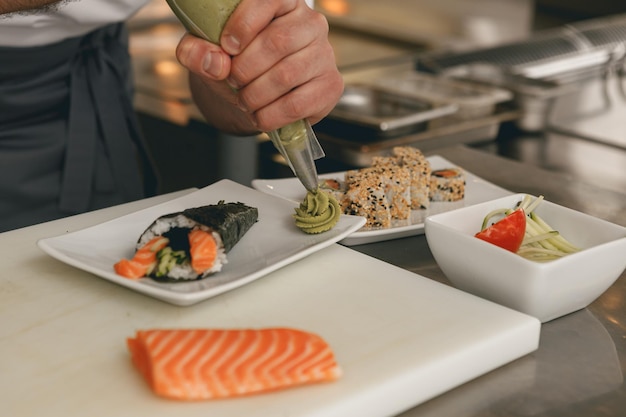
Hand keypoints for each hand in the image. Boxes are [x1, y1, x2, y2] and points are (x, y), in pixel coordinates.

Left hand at [175, 0, 342, 134]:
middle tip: (233, 80)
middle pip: (277, 42)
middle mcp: (311, 23)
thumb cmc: (236, 65)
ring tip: (245, 100)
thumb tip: (215, 62)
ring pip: (287, 75)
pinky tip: (261, 115)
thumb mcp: (207, 53)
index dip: (244, 24)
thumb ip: (196, 50)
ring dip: (255, 95)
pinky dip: (271, 115)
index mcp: (282, 2)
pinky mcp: (331, 85)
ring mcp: (324, 54)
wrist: (257, 96)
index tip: (227, 47)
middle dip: (245, 68)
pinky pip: (298, 104)